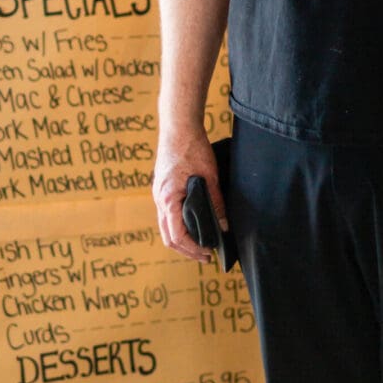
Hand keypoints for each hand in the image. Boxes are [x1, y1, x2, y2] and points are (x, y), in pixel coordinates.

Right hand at [152, 126, 226, 260]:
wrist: (178, 126)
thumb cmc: (192, 148)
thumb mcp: (209, 177)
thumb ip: (215, 203)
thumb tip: (223, 225)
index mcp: (168, 199)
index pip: (176, 236)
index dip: (192, 249)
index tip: (207, 253)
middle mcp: (159, 199)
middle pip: (167, 236)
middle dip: (186, 249)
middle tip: (205, 255)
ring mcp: (158, 193)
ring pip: (165, 226)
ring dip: (181, 238)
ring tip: (200, 242)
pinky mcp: (162, 188)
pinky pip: (166, 214)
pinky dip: (177, 225)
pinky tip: (192, 223)